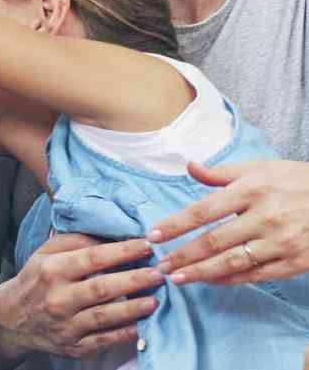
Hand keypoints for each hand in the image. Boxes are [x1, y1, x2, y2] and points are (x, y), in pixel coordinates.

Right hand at [0, 234, 162, 359]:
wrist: (13, 318)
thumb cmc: (36, 279)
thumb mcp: (46, 253)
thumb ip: (75, 242)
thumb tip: (110, 237)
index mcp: (51, 270)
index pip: (92, 258)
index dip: (122, 252)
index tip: (146, 245)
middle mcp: (57, 298)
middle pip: (102, 288)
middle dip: (134, 280)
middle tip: (160, 272)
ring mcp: (66, 325)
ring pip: (105, 317)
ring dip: (134, 308)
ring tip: (156, 299)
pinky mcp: (73, 346)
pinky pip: (104, 340)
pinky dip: (125, 333)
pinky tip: (143, 324)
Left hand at [148, 160, 308, 284]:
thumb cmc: (293, 180)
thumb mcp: (258, 168)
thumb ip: (221, 173)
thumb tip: (188, 166)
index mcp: (250, 190)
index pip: (203, 211)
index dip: (175, 225)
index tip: (153, 235)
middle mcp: (264, 217)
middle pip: (214, 241)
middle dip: (183, 255)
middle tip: (160, 266)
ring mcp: (280, 242)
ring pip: (233, 262)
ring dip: (202, 272)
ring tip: (178, 279)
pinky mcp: (295, 262)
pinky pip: (256, 275)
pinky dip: (231, 279)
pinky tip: (210, 281)